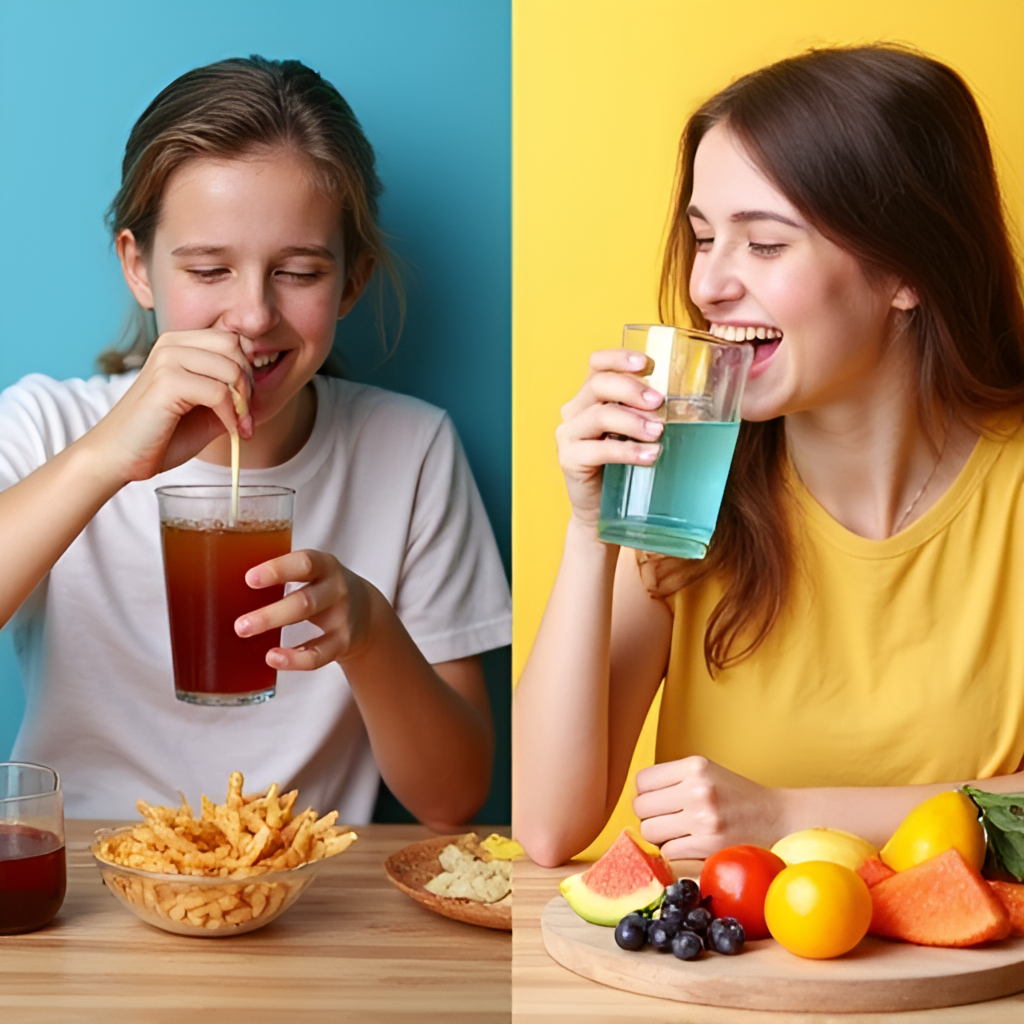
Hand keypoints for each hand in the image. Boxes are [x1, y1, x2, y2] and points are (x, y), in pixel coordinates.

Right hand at [85, 329, 253, 483]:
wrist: (119, 457)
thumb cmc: (161, 436)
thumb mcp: (206, 409)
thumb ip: (230, 394)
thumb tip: (261, 389)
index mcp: (179, 344)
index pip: (233, 340)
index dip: (248, 371)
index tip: (247, 405)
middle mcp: (172, 344)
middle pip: (235, 348)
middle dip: (249, 385)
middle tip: (246, 417)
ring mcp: (167, 359)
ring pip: (231, 369)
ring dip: (244, 404)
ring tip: (240, 427)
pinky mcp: (166, 381)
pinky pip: (219, 392)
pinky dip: (232, 415)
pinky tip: (232, 432)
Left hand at [234, 549, 373, 669]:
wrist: (366, 611)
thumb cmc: (320, 587)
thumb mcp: (309, 572)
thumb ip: (276, 573)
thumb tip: (213, 579)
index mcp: (323, 565)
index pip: (304, 563)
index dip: (276, 570)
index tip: (248, 579)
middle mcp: (336, 588)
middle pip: (304, 600)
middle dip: (270, 614)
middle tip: (238, 625)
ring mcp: (342, 616)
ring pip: (309, 621)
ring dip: (275, 628)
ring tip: (245, 635)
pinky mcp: (343, 642)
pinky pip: (320, 654)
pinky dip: (296, 658)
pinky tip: (273, 658)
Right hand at [555, 348, 664, 527]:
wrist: (603, 513)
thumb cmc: (626, 468)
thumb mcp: (639, 435)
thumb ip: (654, 416)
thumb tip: (697, 406)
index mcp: (591, 397)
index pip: (598, 364)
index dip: (620, 358)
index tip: (648, 364)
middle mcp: (575, 410)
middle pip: (599, 384)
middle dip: (632, 389)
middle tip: (659, 402)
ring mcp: (569, 434)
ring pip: (599, 415)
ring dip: (633, 421)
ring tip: (659, 432)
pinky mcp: (569, 459)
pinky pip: (597, 449)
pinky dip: (627, 451)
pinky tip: (649, 455)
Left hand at [633, 756, 786, 858]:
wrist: (777, 818)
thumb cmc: (735, 796)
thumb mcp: (706, 773)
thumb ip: (673, 779)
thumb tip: (636, 798)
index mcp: (695, 765)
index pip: (643, 780)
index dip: (647, 794)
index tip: (660, 801)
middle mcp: (698, 788)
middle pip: (642, 807)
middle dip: (651, 816)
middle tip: (669, 820)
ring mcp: (703, 818)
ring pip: (650, 831)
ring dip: (660, 837)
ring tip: (679, 833)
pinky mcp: (709, 845)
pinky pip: (668, 852)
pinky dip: (675, 852)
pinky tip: (692, 846)